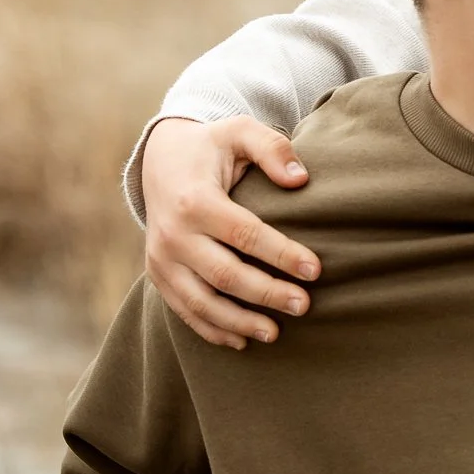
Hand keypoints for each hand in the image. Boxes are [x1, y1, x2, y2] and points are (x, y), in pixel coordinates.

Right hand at [142, 117, 319, 349]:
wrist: (159, 160)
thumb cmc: (212, 147)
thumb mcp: (240, 131)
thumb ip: (272, 148)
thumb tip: (300, 179)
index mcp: (195, 201)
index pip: (245, 235)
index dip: (282, 254)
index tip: (316, 270)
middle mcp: (172, 235)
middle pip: (225, 275)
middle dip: (267, 294)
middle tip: (304, 306)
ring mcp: (161, 259)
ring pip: (201, 301)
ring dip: (239, 322)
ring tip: (275, 333)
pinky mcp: (157, 275)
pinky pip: (183, 310)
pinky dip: (211, 329)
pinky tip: (241, 341)